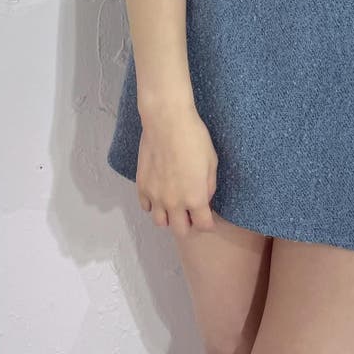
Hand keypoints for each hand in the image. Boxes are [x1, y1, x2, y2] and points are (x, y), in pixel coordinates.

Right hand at [136, 100, 218, 243]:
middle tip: (191, 214)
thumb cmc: (194, 139)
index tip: (207, 218)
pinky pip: (146, 207)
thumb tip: (204, 198)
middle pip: (180, 230)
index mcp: (195, 198)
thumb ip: (209, 186)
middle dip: (188, 225)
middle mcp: (174, 203)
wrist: (167, 123)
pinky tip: (160, 194)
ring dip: (169, 217)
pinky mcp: (142, 186)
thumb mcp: (212, 162)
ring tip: (174, 206)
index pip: (203, 225)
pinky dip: (153, 205)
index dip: (207, 223)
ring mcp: (155, 196)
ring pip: (160, 222)